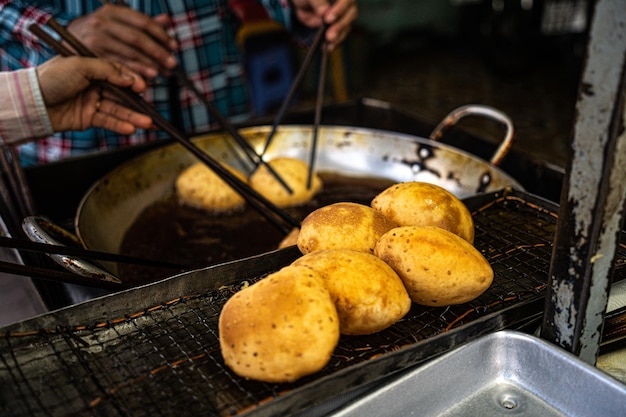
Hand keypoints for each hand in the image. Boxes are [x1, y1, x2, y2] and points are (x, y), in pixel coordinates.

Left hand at [36, 56, 152, 134]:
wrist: (31, 101)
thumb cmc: (51, 78)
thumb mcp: (80, 65)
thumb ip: (107, 70)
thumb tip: (130, 78)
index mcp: (91, 68)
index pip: (118, 73)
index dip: (132, 80)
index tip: (143, 87)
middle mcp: (93, 85)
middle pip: (121, 94)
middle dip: (137, 104)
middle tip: (151, 111)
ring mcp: (91, 102)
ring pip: (117, 109)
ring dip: (133, 117)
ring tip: (147, 123)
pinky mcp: (88, 118)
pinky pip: (108, 121)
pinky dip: (120, 125)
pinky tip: (131, 128)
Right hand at [66, 4, 177, 78]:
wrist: (66, 43)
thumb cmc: (96, 34)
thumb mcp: (115, 23)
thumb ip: (141, 23)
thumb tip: (166, 19)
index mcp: (111, 12)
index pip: (142, 22)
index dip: (160, 35)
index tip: (173, 46)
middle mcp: (102, 23)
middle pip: (137, 39)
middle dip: (157, 52)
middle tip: (172, 63)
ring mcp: (95, 40)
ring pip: (129, 54)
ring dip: (148, 65)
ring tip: (162, 73)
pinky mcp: (91, 56)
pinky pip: (118, 66)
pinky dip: (134, 73)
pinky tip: (146, 79)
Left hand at [291, 0, 357, 50]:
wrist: (303, 3)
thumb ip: (317, 1)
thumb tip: (323, 11)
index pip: (347, 0)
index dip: (340, 9)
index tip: (328, 19)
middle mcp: (346, 3)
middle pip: (351, 14)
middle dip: (340, 26)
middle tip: (329, 36)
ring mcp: (344, 15)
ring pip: (347, 26)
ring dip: (339, 36)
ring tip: (329, 43)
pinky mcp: (339, 26)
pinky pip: (341, 35)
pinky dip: (335, 43)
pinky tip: (328, 48)